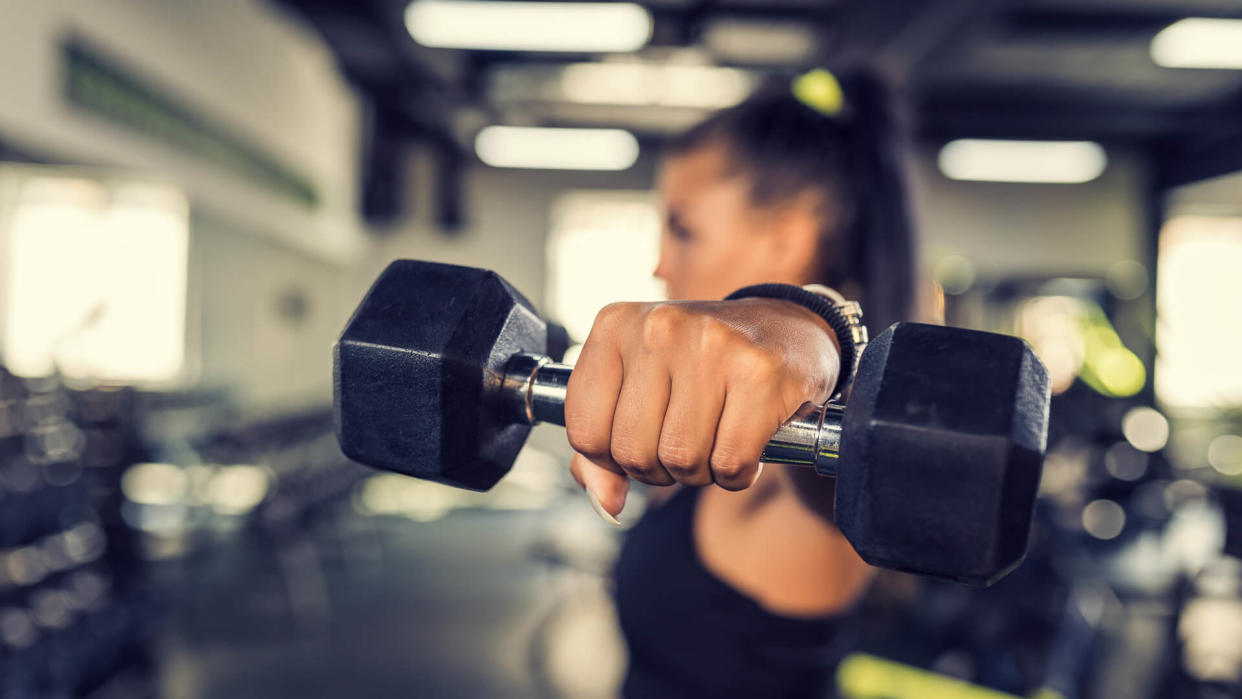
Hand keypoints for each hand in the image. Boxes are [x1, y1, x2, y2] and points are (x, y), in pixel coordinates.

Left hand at [564, 298, 839, 520]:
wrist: (787, 330)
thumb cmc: (702, 364)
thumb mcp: (639, 387)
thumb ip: (602, 446)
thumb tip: (606, 501)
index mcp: (615, 325)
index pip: (584, 430)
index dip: (611, 460)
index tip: (640, 445)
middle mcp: (660, 327)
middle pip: (632, 451)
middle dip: (658, 469)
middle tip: (683, 446)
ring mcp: (713, 345)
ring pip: (681, 459)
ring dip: (699, 472)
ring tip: (714, 442)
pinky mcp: (762, 372)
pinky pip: (730, 462)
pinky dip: (736, 474)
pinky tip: (745, 446)